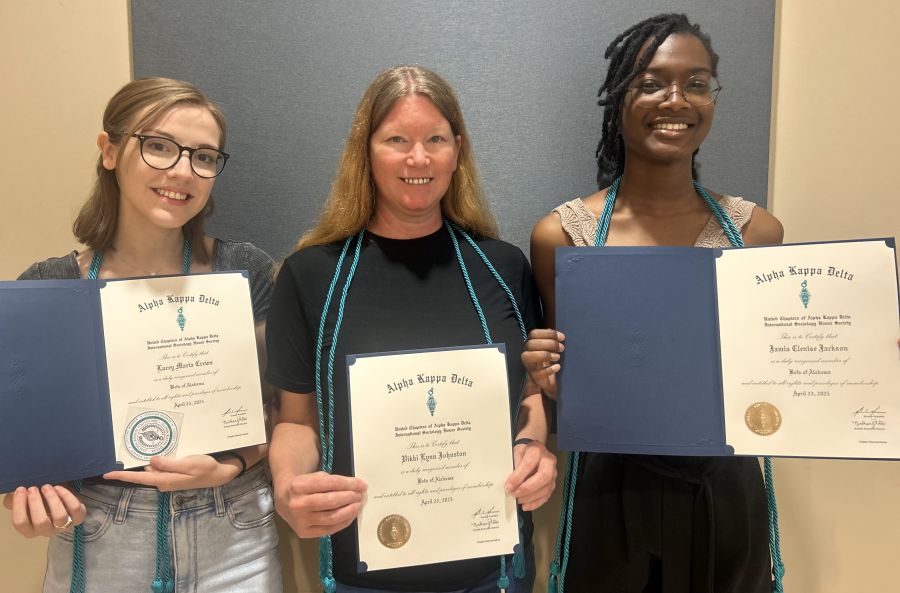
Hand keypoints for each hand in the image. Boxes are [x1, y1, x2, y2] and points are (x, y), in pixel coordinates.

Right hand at [3, 484, 85, 537]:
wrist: (61, 500)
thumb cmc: (40, 500)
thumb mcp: (26, 500)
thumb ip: (18, 498)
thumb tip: (14, 493)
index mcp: (30, 529)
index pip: (20, 523)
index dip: (19, 506)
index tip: (20, 489)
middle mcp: (46, 531)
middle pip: (40, 522)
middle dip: (35, 503)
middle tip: (33, 488)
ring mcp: (64, 526)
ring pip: (60, 517)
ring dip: (52, 500)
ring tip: (46, 486)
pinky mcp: (78, 517)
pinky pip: (75, 509)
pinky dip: (67, 497)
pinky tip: (58, 487)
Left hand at [102, 454, 239, 490]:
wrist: (220, 474)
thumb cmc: (205, 468)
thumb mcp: (189, 464)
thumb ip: (169, 463)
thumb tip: (150, 462)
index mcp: (165, 480)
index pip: (139, 478)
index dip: (123, 475)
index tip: (107, 473)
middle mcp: (163, 482)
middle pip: (144, 473)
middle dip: (136, 463)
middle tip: (127, 451)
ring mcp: (168, 480)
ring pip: (153, 469)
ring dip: (151, 461)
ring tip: (149, 450)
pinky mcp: (173, 476)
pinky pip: (161, 468)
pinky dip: (160, 462)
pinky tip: (165, 454)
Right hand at [274, 471, 366, 537]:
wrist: (283, 499)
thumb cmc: (303, 487)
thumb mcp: (314, 477)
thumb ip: (333, 481)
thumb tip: (357, 487)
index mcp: (299, 485)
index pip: (330, 484)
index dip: (349, 484)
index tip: (362, 484)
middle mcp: (298, 504)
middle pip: (331, 501)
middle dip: (350, 497)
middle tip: (361, 495)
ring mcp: (300, 520)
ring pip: (331, 517)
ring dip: (349, 511)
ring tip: (358, 505)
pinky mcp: (304, 532)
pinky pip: (328, 529)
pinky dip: (343, 523)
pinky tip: (350, 516)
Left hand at [505, 440, 556, 510]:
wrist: (534, 449)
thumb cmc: (523, 452)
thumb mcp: (516, 453)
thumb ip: (514, 467)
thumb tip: (510, 485)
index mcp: (537, 450)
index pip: (528, 464)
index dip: (518, 477)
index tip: (508, 486)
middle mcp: (548, 461)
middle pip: (543, 477)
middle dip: (527, 488)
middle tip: (514, 494)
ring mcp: (553, 473)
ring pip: (546, 488)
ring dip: (531, 498)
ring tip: (518, 500)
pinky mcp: (552, 483)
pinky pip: (546, 495)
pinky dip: (536, 503)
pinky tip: (526, 505)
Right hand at [521, 329, 564, 398]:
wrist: (550, 381)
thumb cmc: (551, 361)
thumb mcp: (552, 349)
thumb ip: (552, 339)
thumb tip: (554, 332)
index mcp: (532, 344)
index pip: (534, 334)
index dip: (548, 334)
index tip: (562, 337)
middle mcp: (527, 354)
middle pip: (531, 344)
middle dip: (549, 344)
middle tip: (562, 348)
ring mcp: (529, 366)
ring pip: (529, 356)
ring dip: (546, 355)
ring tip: (558, 357)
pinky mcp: (535, 377)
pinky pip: (538, 373)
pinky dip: (549, 369)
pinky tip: (557, 367)